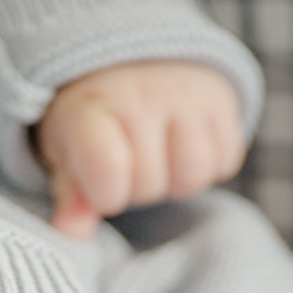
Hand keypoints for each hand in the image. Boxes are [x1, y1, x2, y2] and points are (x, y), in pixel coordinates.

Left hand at [35, 59, 245, 236]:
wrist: (133, 59)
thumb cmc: (94, 117)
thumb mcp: (66, 151)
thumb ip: (70, 194)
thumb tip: (72, 234)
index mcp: (91, 108)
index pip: (108, 169)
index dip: (106, 194)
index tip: (100, 187)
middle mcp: (143, 94)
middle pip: (148, 186)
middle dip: (136, 188)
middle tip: (127, 161)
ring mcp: (187, 93)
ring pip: (192, 176)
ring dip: (175, 181)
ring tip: (158, 157)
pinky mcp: (224, 98)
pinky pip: (225, 162)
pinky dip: (208, 168)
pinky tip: (184, 147)